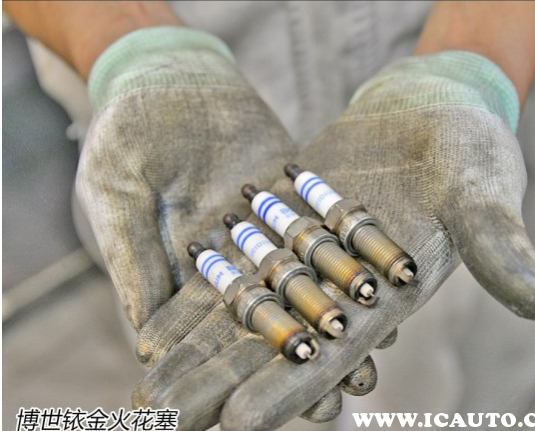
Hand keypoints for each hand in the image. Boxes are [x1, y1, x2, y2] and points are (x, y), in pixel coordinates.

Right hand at [76, 26, 381, 427]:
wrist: (163, 76)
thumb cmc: (124, 136)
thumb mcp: (119, 197)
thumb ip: (135, 262)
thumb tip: (145, 341)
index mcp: (193, 271)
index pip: (226, 332)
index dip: (255, 368)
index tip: (281, 408)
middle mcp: (239, 255)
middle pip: (280, 313)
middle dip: (314, 350)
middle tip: (352, 391)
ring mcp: (272, 223)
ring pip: (314, 276)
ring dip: (343, 312)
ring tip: (381, 350)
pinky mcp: (297, 188)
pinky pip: (331, 223)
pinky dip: (356, 250)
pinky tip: (386, 278)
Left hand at [155, 51, 534, 430]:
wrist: (428, 106)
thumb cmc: (467, 148)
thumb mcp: (483, 193)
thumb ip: (500, 247)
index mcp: (386, 294)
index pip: (330, 352)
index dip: (286, 388)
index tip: (233, 425)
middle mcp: (340, 285)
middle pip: (274, 343)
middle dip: (221, 383)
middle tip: (162, 420)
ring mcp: (309, 256)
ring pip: (247, 309)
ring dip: (200, 347)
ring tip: (150, 384)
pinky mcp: (287, 224)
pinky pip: (239, 259)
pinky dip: (203, 289)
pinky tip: (160, 316)